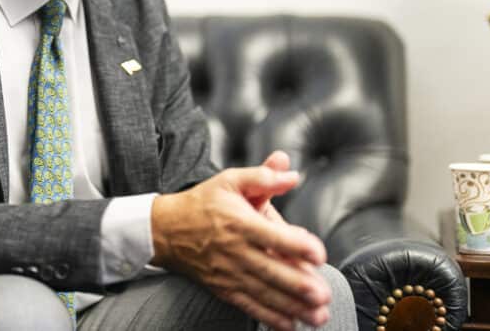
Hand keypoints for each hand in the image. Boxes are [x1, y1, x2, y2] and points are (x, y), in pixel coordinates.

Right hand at [150, 162, 329, 330]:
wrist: (166, 229)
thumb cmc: (203, 203)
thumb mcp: (230, 181)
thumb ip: (263, 176)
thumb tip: (292, 173)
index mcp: (239, 221)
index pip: (271, 235)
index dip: (296, 245)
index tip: (319, 254)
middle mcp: (234, 250)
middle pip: (270, 270)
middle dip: (298, 285)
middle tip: (323, 295)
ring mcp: (229, 272)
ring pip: (264, 292)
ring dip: (292, 307)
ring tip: (317, 315)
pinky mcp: (224, 288)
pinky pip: (249, 305)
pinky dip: (270, 318)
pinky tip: (291, 325)